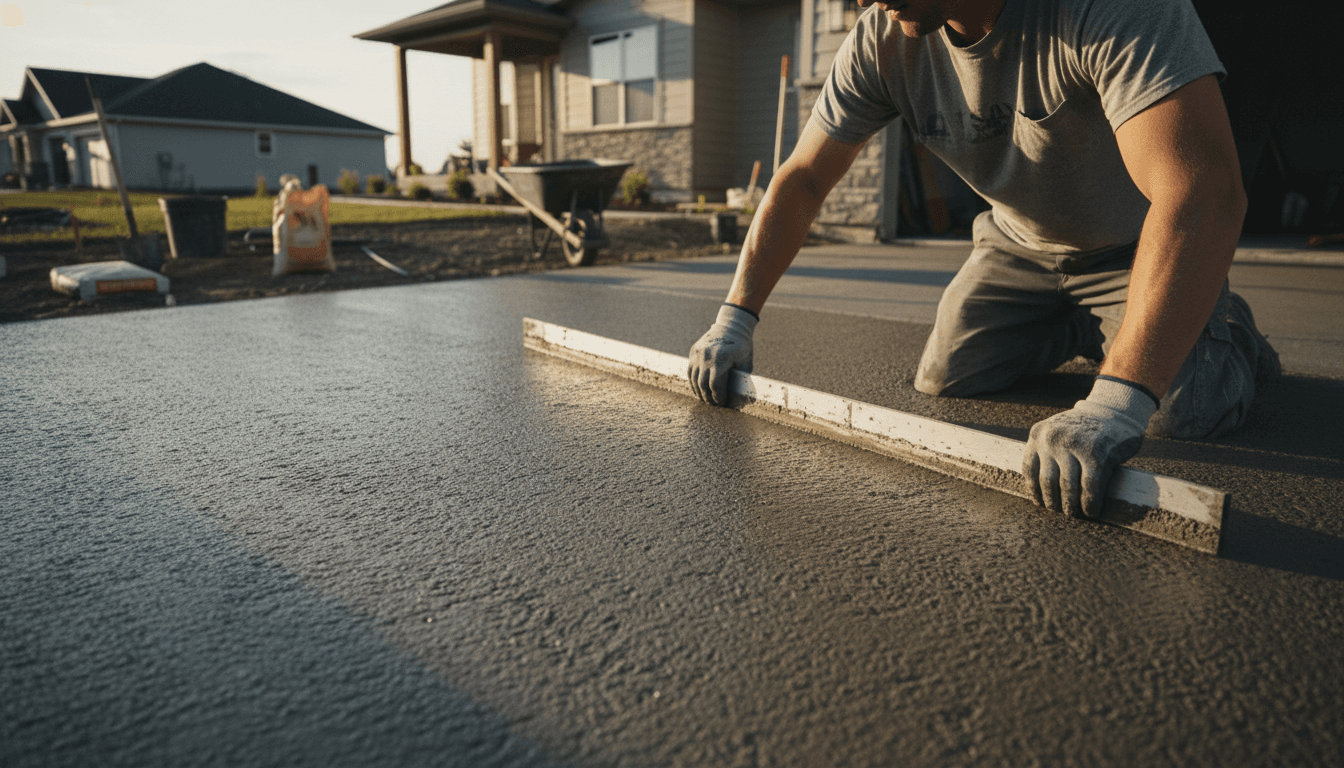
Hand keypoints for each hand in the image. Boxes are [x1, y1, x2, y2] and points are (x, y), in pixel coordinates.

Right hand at [688, 304, 757, 405]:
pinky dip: (693, 382)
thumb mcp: (746, 362)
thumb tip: (738, 397)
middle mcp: (706, 356)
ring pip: (694, 379)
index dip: (718, 397)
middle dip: (708, 397)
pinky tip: (698, 389)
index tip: (722, 403)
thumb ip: (741, 379)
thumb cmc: (742, 346)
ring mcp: (698, 353)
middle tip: (714, 404)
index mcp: (721, 359)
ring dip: (699, 392)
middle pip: (703, 384)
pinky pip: (690, 371)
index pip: (715, 385)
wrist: (731, 325)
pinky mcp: (693, 351)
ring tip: (705, 399)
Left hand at [1023, 378, 1157, 517]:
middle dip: (1052, 501)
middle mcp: (1052, 438)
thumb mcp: (1057, 433)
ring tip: (1073, 514)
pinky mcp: (1096, 453)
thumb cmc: (1086, 428)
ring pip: (1067, 486)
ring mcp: (1073, 445)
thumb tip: (1037, 490)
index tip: (1040, 502)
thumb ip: (1047, 454)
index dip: (1034, 490)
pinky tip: (1091, 511)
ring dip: (1070, 506)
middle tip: (1058, 512)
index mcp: (1039, 433)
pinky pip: (1090, 486)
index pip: (1029, 469)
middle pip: (1047, 481)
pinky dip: (1090, 503)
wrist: (1116, 409)